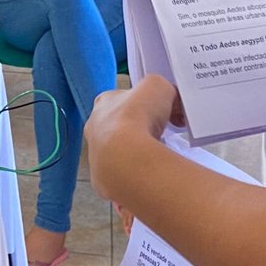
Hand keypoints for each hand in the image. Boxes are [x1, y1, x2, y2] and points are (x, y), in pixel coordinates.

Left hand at [85, 75, 182, 200]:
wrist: (128, 157)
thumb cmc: (139, 116)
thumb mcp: (158, 86)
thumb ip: (163, 90)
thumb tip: (172, 106)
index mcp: (103, 103)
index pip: (120, 99)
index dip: (141, 104)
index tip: (159, 113)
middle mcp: (93, 128)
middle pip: (118, 126)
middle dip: (137, 130)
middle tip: (159, 135)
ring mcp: (94, 155)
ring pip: (117, 152)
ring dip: (134, 153)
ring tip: (156, 156)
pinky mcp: (101, 179)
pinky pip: (120, 176)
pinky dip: (134, 175)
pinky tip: (149, 174)